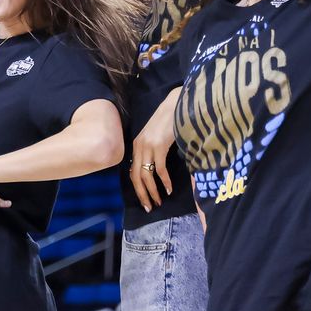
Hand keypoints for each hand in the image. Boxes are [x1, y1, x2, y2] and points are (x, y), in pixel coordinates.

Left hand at [130, 89, 178, 211]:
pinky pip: (159, 169)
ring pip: (146, 175)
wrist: (177, 103)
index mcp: (137, 144)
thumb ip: (154, 150)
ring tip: (159, 201)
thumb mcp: (157, 136)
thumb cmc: (170, 120)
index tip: (145, 200)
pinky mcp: (159, 145)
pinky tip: (169, 188)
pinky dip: (165, 181)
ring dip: (153, 191)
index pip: (133, 171)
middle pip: (136, 176)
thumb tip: (158, 169)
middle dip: (142, 194)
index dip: (138, 188)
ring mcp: (148, 146)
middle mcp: (139, 146)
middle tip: (150, 207)